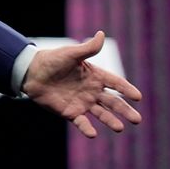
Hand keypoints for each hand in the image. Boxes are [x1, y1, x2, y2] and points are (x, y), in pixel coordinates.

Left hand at [22, 31, 142, 137]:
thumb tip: (101, 34)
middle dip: (125, 110)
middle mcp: (92, 91)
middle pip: (113, 102)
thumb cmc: (52, 60)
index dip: (126, 89)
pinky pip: (81, 122)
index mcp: (95, 76)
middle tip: (137, 120)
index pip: (116, 83)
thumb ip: (87, 48)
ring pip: (101, 114)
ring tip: (120, 128)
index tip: (138, 97)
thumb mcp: (71, 53)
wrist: (31, 72)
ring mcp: (82, 103)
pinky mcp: (70, 112)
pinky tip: (93, 134)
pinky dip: (87, 128)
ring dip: (110, 121)